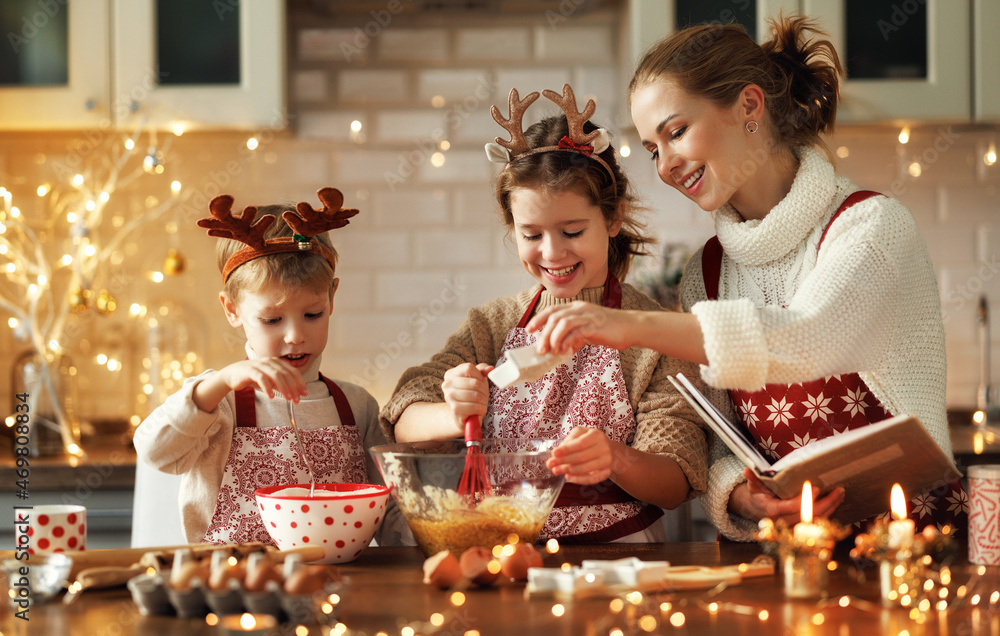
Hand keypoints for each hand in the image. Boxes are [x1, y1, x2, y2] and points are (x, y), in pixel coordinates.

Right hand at [219, 358, 307, 402]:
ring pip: (276, 375)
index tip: (304, 393)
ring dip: (284, 388)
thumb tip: (294, 393)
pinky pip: (261, 378)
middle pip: (286, 374)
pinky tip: (271, 396)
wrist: (231, 375)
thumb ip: (281, 384)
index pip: (292, 371)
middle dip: (293, 387)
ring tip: (287, 399)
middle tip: (297, 399)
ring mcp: (260, 365)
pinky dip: (268, 388)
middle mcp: (270, 361)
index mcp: (277, 362)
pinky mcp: (250, 370)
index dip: (300, 382)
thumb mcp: (270, 381)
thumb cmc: (252, 377)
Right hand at [442, 363, 493, 430]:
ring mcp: (449, 397)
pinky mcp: (454, 409)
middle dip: (484, 391)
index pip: (469, 368)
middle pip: (475, 383)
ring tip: (481, 404)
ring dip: (483, 401)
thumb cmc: (471, 394)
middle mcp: (447, 384)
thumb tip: (490, 369)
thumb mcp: (477, 379)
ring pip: (476, 396)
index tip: (480, 382)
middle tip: (483, 396)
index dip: (479, 376)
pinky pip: (475, 407)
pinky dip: (481, 409)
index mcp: (450, 374)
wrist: (463, 416)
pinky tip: (478, 410)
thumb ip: (483, 370)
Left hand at [525, 302, 632, 354]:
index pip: (552, 310)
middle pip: (553, 317)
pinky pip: (575, 333)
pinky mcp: (594, 326)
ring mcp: (587, 316)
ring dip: (552, 339)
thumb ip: (576, 337)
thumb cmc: (612, 329)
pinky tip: (565, 352)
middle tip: (539, 348)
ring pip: (561, 323)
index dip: (538, 319)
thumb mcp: (590, 331)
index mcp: (577, 307)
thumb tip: (564, 348)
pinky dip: (567, 343)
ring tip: (551, 352)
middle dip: (542, 333)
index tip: (529, 330)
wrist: (632, 327)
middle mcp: (580, 309)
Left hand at [546, 427, 613, 484]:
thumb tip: (556, 453)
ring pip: (586, 468)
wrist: (609, 449)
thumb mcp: (580, 433)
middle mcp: (604, 448)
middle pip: (581, 457)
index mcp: (596, 435)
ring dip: (569, 471)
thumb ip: (569, 440)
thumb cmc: (590, 440)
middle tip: (550, 464)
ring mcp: (607, 461)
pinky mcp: (606, 472)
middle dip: (564, 461)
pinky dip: (579, 480)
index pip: (580, 444)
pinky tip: (568, 477)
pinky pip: (592, 479)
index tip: (554, 453)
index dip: (566, 449)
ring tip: (556, 471)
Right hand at [729, 468, 844, 524]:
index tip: (816, 489)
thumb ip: (752, 478)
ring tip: (840, 493)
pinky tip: (836, 501)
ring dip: (830, 507)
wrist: (759, 510)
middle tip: (837, 491)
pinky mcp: (802, 526)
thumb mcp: (753, 485)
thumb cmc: (759, 495)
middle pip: (808, 515)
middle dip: (825, 503)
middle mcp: (784, 521)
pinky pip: (818, 521)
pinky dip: (829, 511)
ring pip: (816, 520)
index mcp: (772, 510)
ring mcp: (794, 525)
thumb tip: (747, 470)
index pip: (790, 507)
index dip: (804, 500)